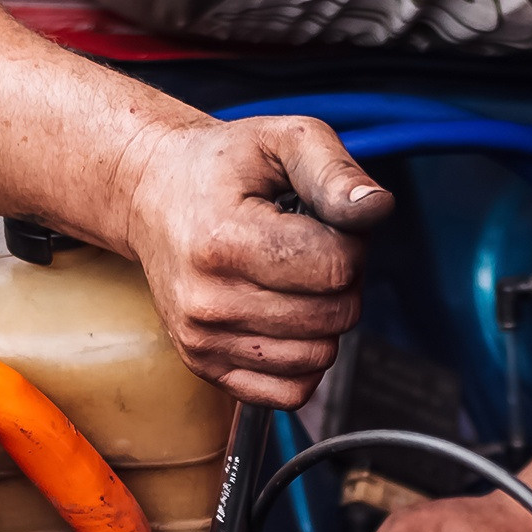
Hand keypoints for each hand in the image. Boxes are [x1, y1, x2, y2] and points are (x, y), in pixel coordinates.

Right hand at [120, 115, 392, 407]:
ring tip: (291, 278)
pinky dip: (303, 357)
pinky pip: (292, 391)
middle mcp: (206, 299)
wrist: (154, 194)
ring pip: (320, 355)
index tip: (322, 222)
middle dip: (340, 280)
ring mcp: (203, 339)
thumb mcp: (284, 139)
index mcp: (224, 240)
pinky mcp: (205, 366)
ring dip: (324, 318)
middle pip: (334, 314)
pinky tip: (284, 317)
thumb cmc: (222, 167)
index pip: (336, 267)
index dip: (350, 241)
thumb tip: (377, 208)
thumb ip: (334, 170)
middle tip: (308, 247)